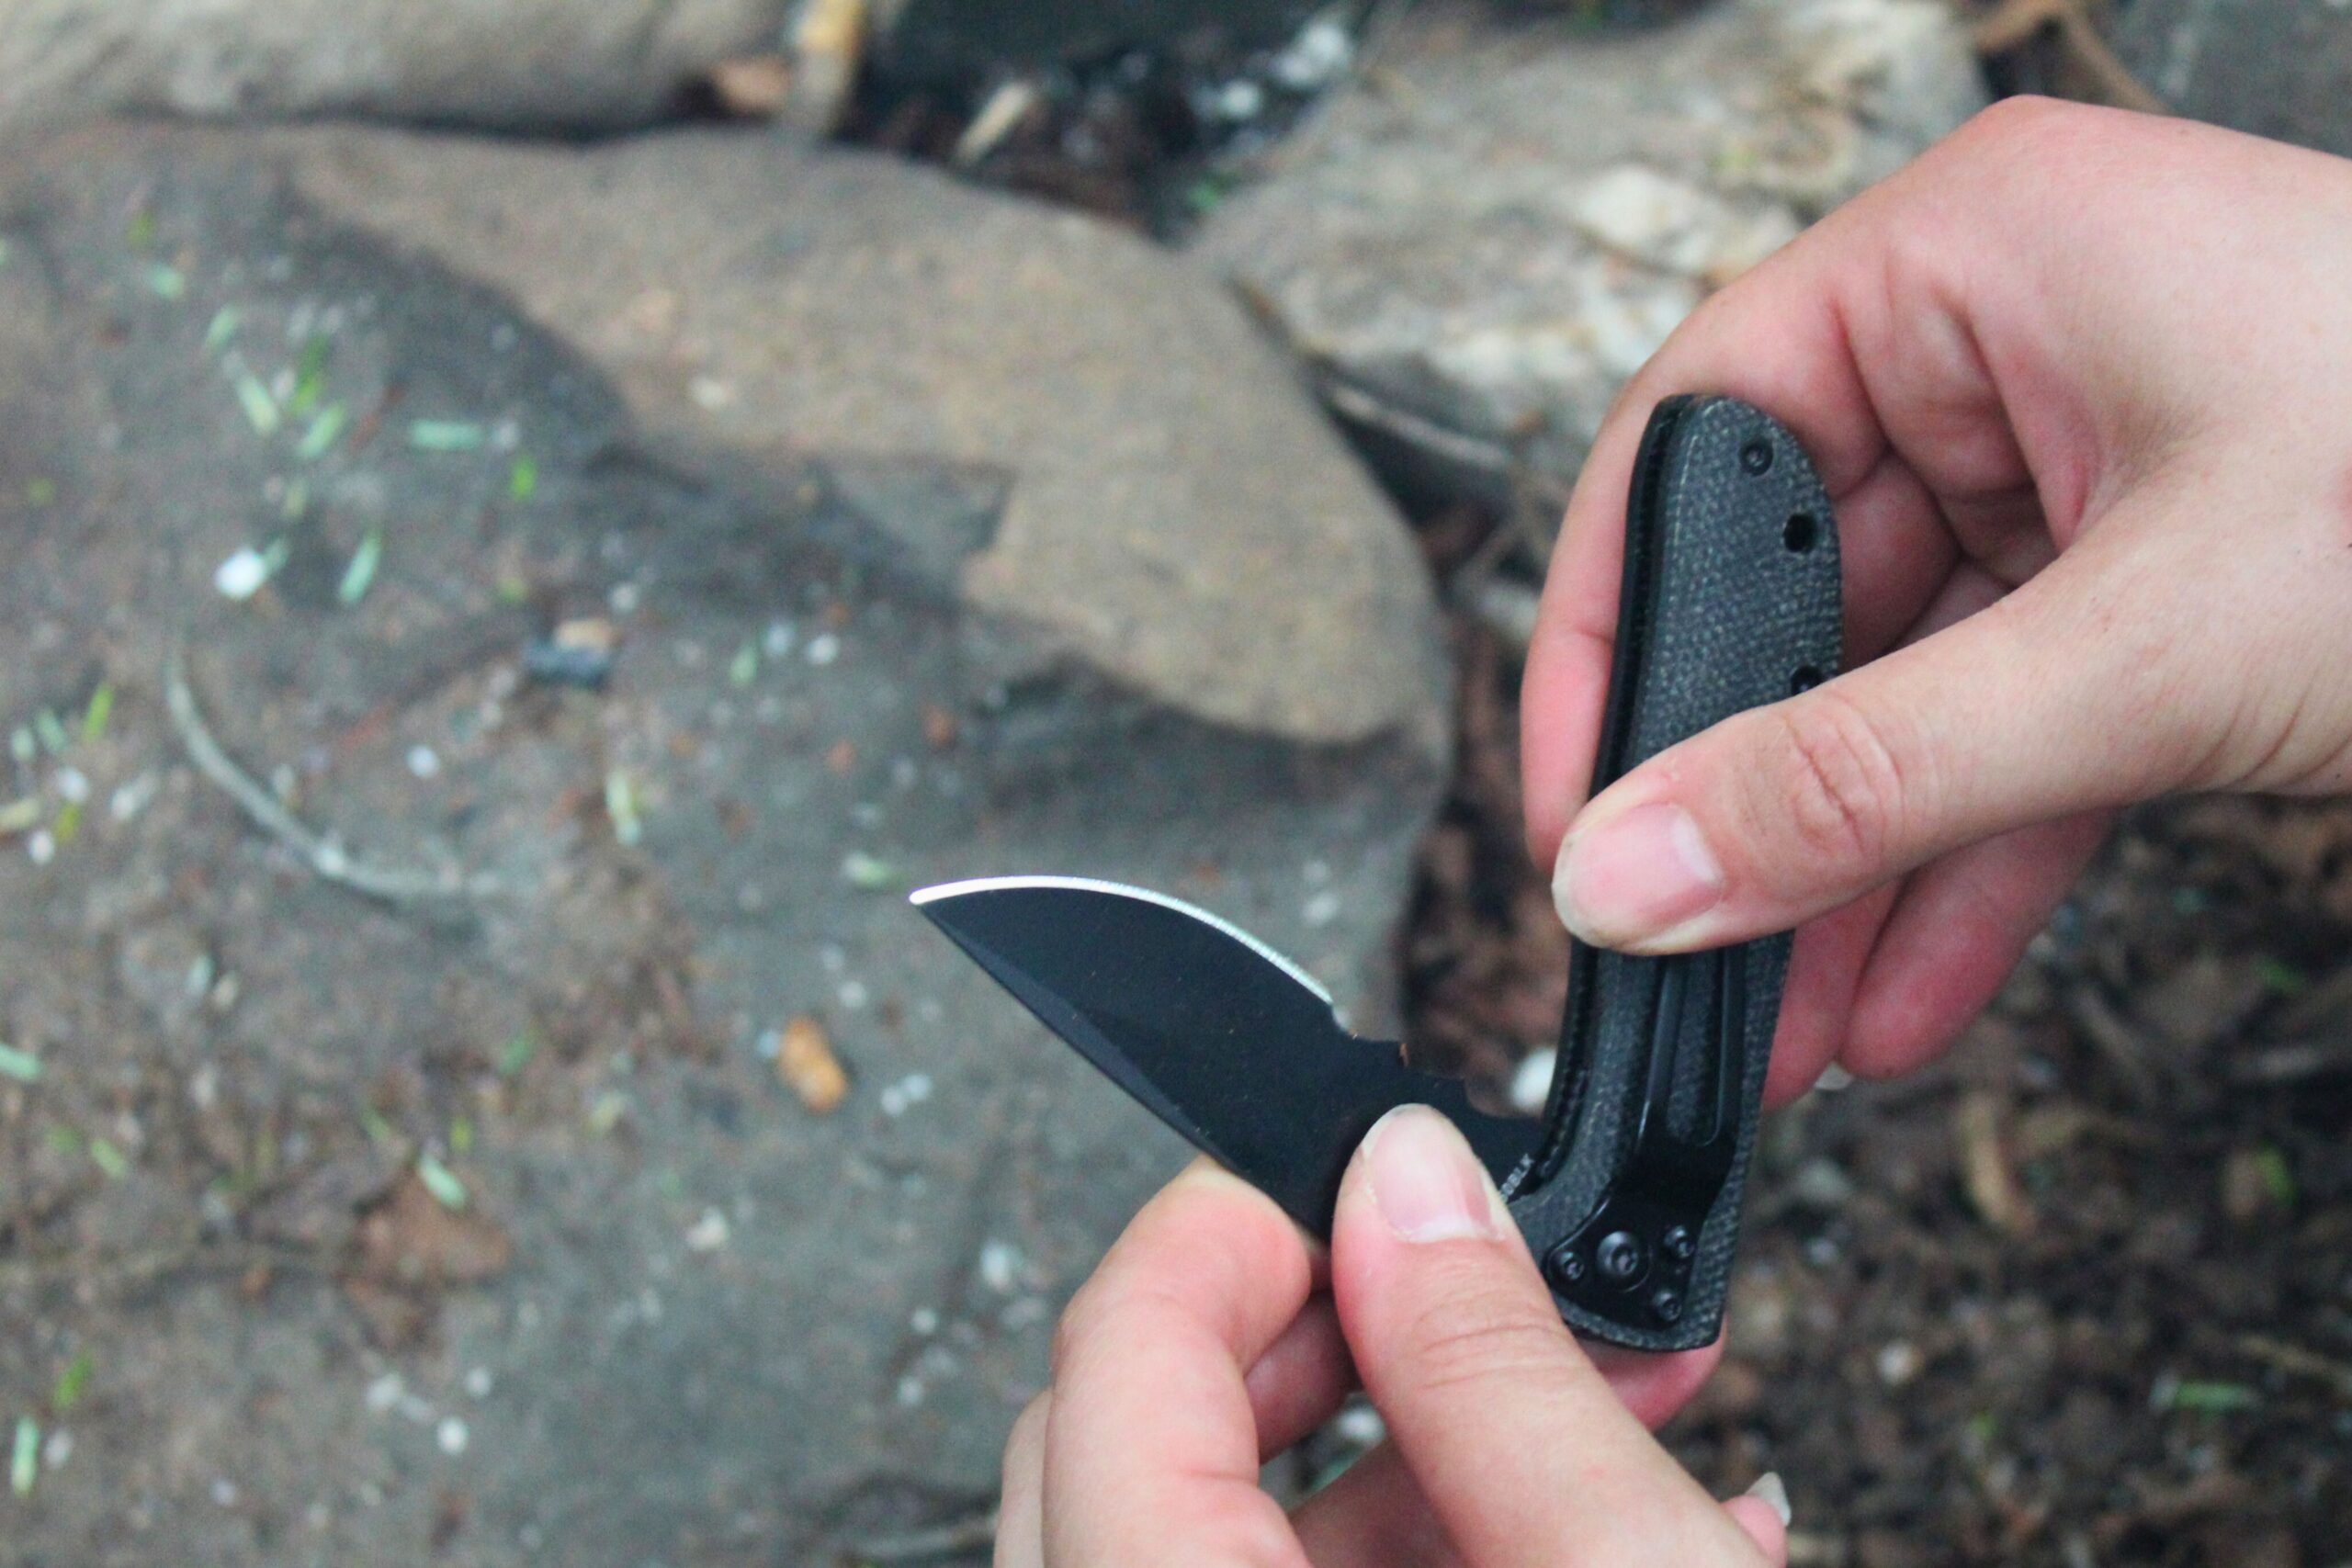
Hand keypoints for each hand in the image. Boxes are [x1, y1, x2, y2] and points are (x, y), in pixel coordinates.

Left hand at [999, 1108, 1788, 1565]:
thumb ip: (1495, 1372)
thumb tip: (1411, 1186)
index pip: (1113, 1359)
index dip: (1232, 1220)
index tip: (1352, 1168)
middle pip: (1129, 1433)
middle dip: (1316, 1323)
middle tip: (1455, 1269)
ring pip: (1213, 1524)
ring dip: (1401, 1436)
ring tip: (1594, 1388)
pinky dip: (1424, 1539)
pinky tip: (1591, 1500)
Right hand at [1524, 98, 2351, 1096]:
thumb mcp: (2144, 648)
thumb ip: (1860, 778)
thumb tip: (1631, 869)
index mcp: (1978, 262)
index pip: (1694, 434)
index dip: (1606, 627)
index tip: (1577, 801)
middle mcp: (2013, 350)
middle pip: (1796, 590)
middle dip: (1746, 800)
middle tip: (1685, 947)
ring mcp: (2091, 475)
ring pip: (1898, 690)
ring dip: (1845, 869)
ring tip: (1783, 1022)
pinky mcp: (2159, 592)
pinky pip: (2009, 737)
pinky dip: (1963, 869)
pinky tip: (1907, 994)